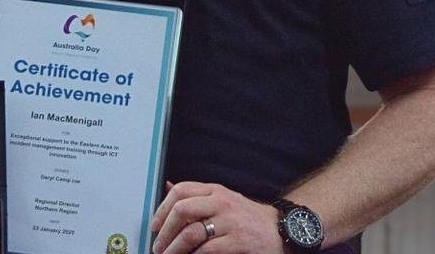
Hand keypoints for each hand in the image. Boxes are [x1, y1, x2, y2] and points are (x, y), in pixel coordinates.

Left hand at [149, 181, 284, 253]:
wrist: (280, 230)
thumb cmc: (247, 218)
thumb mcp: (222, 199)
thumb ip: (196, 196)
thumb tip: (167, 187)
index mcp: (215, 191)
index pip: (181, 191)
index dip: (162, 209)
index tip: (154, 225)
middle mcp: (221, 202)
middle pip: (182, 210)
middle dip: (164, 231)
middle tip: (158, 246)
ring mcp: (230, 221)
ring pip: (191, 232)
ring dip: (174, 248)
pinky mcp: (238, 241)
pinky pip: (207, 249)